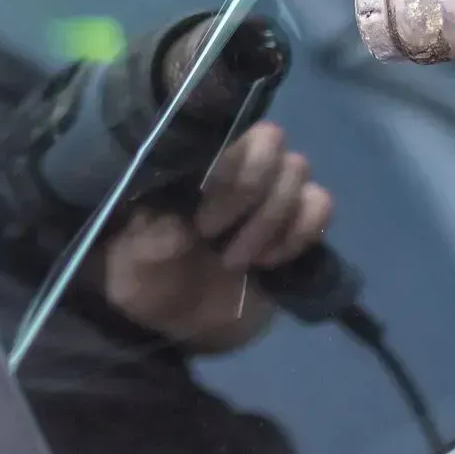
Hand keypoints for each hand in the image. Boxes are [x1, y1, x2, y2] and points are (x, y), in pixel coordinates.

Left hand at [95, 122, 333, 351]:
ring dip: (272, 220)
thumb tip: (181, 216)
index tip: (203, 224)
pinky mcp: (299, 224)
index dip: (231, 171)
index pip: (231, 130)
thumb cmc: (149, 278)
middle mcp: (240, 166)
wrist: (178, 324)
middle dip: (252, 197)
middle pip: (274, 141)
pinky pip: (321, 204)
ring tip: (239, 261)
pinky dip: (301, 232)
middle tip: (217, 242)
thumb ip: (153, 233)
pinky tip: (270, 262)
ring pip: (299, 170)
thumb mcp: (133, 258)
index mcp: (199, 162)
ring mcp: (272, 193)